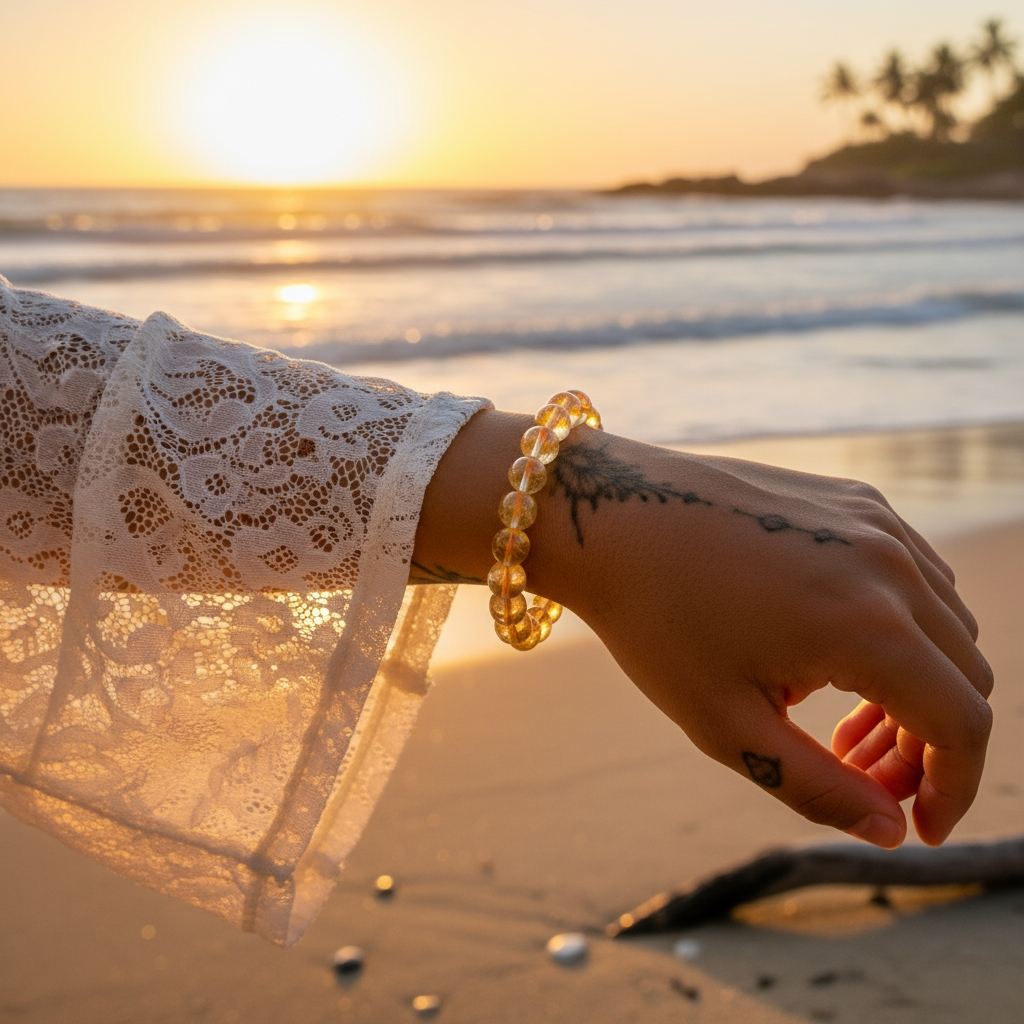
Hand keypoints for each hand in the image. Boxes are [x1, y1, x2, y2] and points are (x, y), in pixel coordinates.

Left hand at [413, 411, 993, 847]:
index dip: (955, 788)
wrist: (607, 513)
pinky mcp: (855, 499)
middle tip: (858, 772)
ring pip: (946, 626)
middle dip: (929, 744)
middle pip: (964, 676)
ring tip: (839, 722)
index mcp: (868, 626)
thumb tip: (889, 832)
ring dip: (917, 685)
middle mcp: (890, 566)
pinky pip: (914, 575)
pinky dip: (901, 627)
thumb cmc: (654, 620)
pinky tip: (828, 651)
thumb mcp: (725, 725)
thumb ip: (818, 789)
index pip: (964, 725)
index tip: (919, 826)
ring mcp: (876, 522)